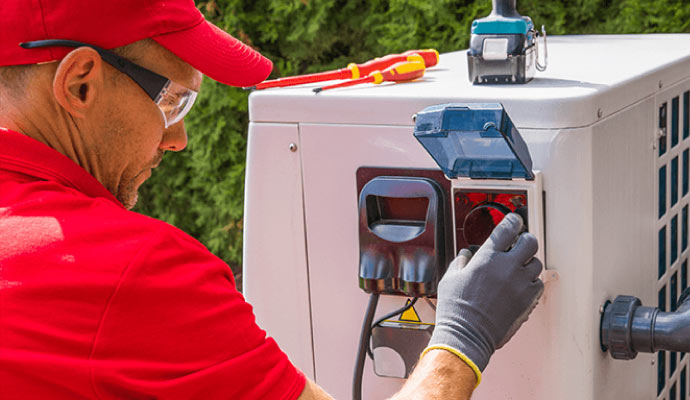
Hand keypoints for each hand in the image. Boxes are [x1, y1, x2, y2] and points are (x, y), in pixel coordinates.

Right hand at [425, 213, 543, 375]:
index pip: (507, 228)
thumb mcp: (450, 278)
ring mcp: (520, 284)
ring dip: (528, 262)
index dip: (513, 220)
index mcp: (487, 257)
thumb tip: (466, 254)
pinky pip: (538, 284)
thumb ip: (460, 261)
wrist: (467, 334)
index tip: (514, 220)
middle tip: (520, 243)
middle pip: (530, 241)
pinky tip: (521, 285)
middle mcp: (508, 267)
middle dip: (525, 239)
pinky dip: (532, 282)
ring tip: (519, 267)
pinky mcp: (527, 300)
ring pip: (537, 263)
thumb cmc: (456, 308)